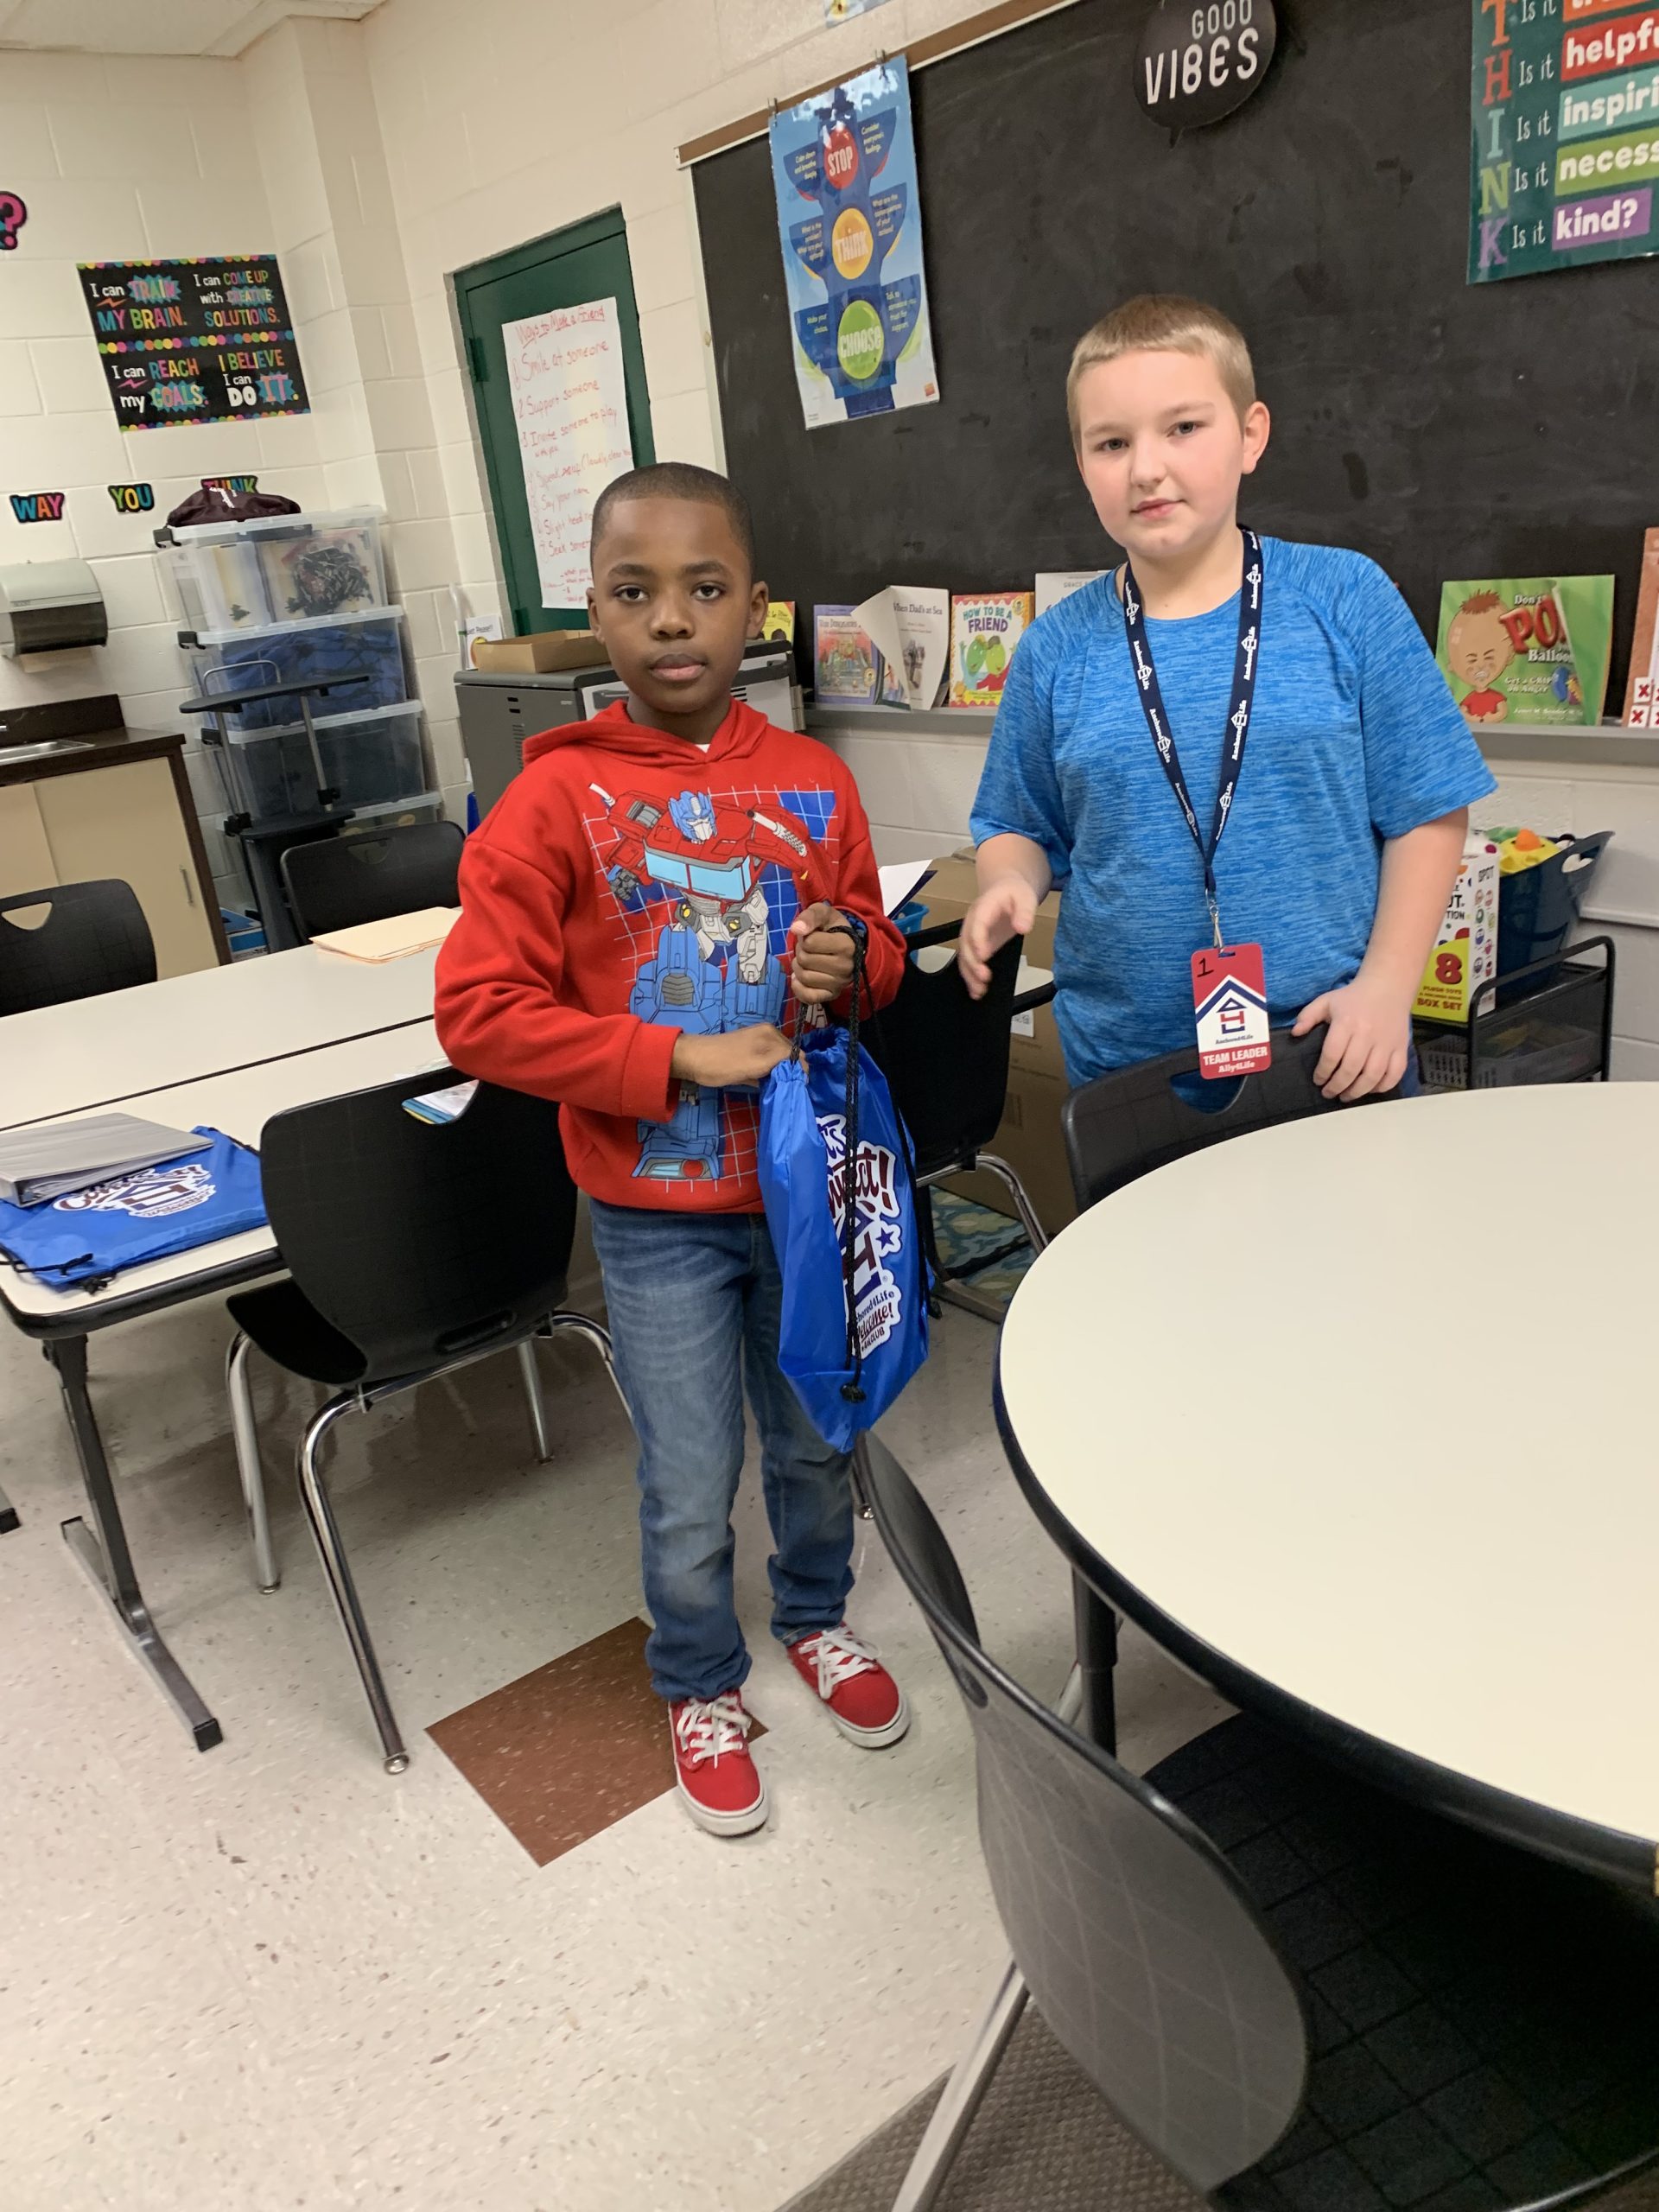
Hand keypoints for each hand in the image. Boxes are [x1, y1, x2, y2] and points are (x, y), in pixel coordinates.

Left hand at [670, 1024, 790, 1088]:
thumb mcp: (755, 1065)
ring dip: (780, 1073)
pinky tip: (764, 1082)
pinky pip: (769, 1061)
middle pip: (790, 1056)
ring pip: (780, 1060)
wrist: (693, 1060)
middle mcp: (768, 1034)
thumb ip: (781, 1063)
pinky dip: (770, 1072)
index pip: (797, 1055)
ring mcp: (758, 1041)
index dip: (799, 1072)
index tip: (796, 1089)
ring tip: (775, 1087)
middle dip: (790, 1072)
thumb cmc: (722, 1064)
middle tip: (785, 1090)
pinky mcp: (750, 1049)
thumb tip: (802, 1069)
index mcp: (771, 1034)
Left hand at [788, 902, 855, 1005]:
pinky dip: (798, 987)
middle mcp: (845, 967)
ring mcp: (839, 983)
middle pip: (805, 960)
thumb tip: (796, 929)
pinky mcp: (832, 995)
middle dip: (801, 952)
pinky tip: (800, 978)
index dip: (805, 937)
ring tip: (808, 960)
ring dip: (799, 967)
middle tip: (809, 949)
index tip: (813, 936)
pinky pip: (808, 997)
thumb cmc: (833, 929)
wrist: (848, 946)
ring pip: (804, 977)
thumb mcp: (823, 914)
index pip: (809, 943)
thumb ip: (810, 916)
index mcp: (846, 945)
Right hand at [959, 875, 1037, 998]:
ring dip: (969, 974)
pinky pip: (969, 961)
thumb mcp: (1026, 898)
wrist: (1005, 888)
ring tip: (979, 991)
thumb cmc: (1015, 893)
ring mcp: (972, 934)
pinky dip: (970, 976)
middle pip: (966, 943)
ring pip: (964, 955)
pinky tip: (976, 991)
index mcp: (983, 907)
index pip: (977, 924)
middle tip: (984, 977)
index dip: (978, 940)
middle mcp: (972, 922)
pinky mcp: (976, 944)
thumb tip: (1022, 928)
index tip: (983, 956)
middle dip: (972, 962)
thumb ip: (1025, 912)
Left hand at [1293, 975, 1411, 1100]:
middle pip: (1351, 1069)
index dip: (1323, 1072)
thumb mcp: (1326, 1001)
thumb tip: (1295, 1033)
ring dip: (1358, 1091)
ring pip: (1373, 1075)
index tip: (1318, 1080)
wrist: (1388, 986)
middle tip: (1329, 1093)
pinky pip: (1395, 1073)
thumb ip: (1308, 1016)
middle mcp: (1368, 1034)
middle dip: (1337, 1086)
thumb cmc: (1353, 997)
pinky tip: (1370, 1089)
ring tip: (1346, 1096)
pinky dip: (1383, 1086)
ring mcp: (1387, 1042)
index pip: (1332, 1054)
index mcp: (1347, 1022)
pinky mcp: (1401, 1047)